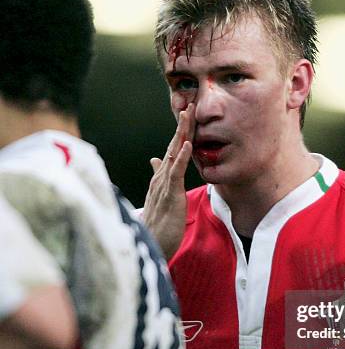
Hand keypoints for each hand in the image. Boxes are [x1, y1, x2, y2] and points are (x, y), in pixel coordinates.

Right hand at [143, 104, 194, 260]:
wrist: (152, 244)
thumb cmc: (159, 223)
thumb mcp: (161, 195)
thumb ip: (159, 176)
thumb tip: (155, 160)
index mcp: (163, 176)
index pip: (173, 149)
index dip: (181, 132)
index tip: (188, 115)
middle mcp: (162, 176)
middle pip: (173, 146)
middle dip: (182, 126)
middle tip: (189, 104)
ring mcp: (164, 184)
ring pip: (174, 154)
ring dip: (181, 134)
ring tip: (188, 115)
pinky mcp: (170, 194)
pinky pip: (176, 172)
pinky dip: (182, 157)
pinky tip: (188, 144)